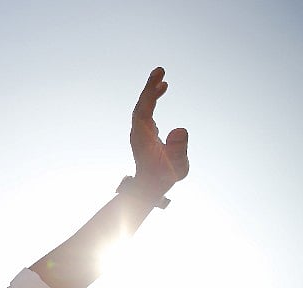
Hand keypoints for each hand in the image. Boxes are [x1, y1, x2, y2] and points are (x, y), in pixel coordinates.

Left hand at [130, 67, 189, 195]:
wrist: (149, 187)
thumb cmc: (164, 177)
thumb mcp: (177, 167)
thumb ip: (178, 149)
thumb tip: (180, 130)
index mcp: (143, 137)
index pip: (143, 111)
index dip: (149, 94)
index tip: (159, 79)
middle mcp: (138, 132)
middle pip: (141, 105)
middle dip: (149, 88)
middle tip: (159, 70)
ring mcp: (140, 132)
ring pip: (143, 107)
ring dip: (151, 91)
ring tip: (162, 76)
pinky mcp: (144, 133)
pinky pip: (146, 111)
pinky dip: (152, 98)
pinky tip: (162, 89)